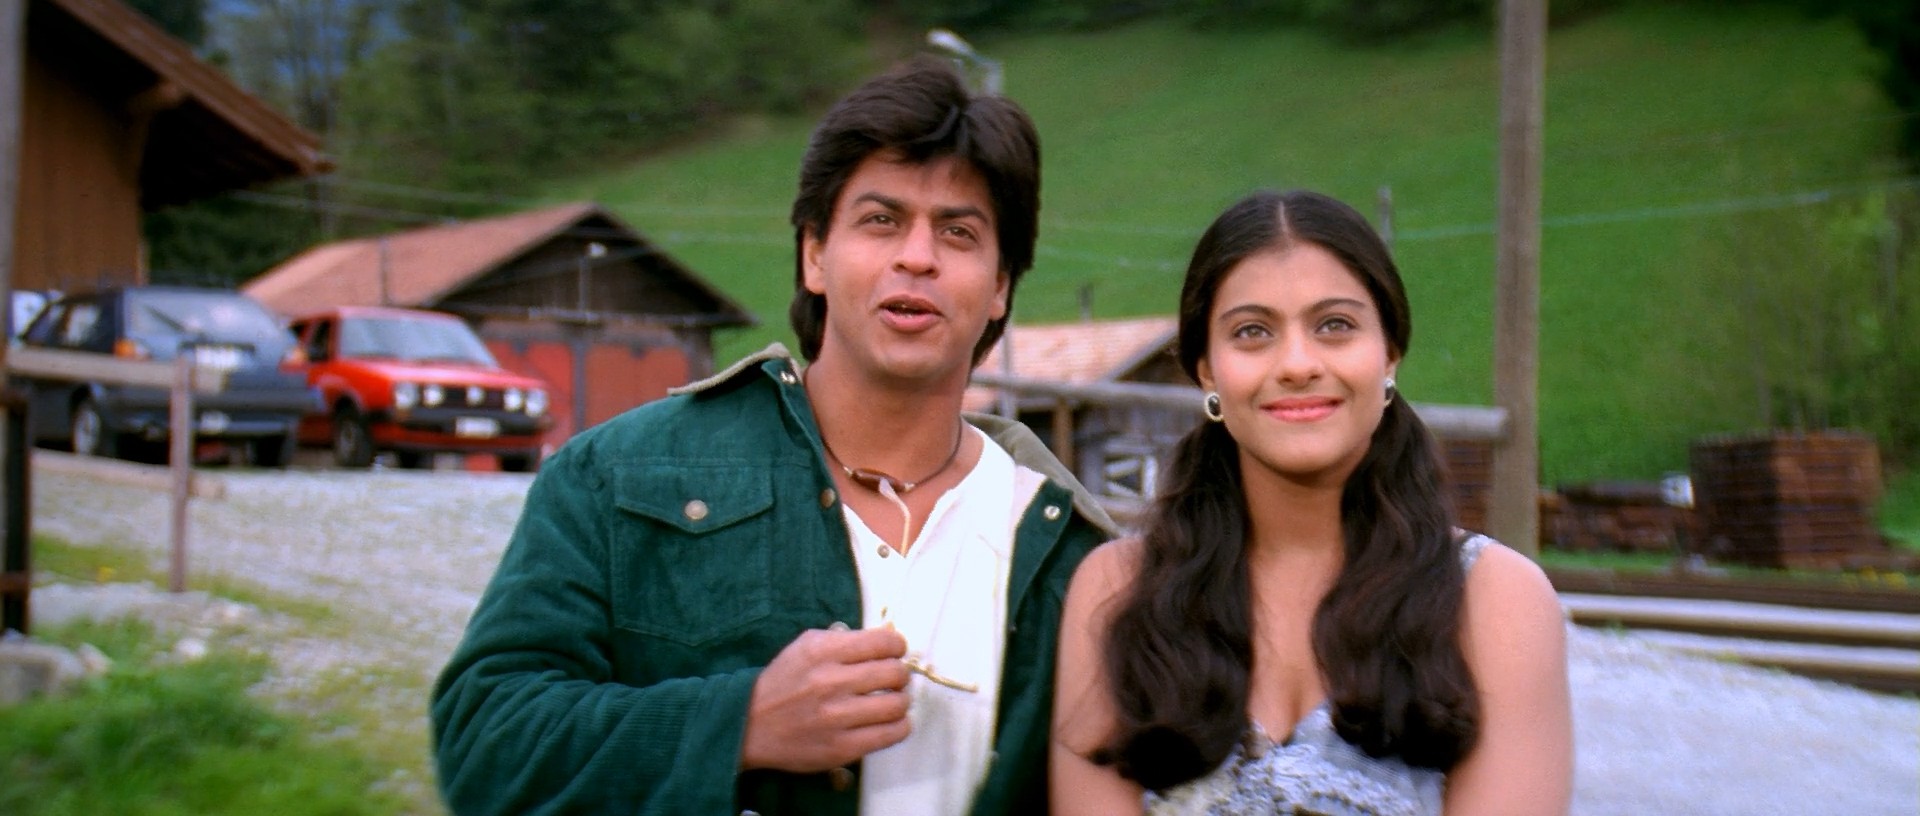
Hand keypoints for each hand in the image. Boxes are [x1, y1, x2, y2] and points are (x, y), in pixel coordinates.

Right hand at [739, 624, 911, 772]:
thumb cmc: (784, 683)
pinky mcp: (841, 748)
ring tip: (890, 701)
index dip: (897, 646)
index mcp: (823, 652)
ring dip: (900, 701)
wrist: (750, 725)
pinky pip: (891, 734)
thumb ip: (844, 640)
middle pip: (895, 673)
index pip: (884, 642)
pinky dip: (899, 726)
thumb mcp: (806, 646)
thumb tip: (887, 640)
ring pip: (897, 704)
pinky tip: (889, 722)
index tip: (894, 652)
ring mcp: (837, 717)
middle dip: (899, 675)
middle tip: (892, 679)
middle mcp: (831, 682)